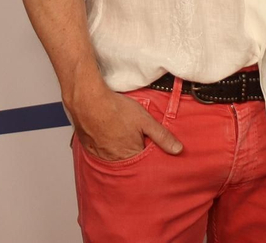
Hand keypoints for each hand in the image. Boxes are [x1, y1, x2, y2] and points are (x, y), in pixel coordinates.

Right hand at [66, 76, 182, 161]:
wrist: (88, 102)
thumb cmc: (116, 110)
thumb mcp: (145, 120)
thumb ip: (162, 136)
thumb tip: (177, 150)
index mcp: (131, 155)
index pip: (145, 163)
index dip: (148, 151)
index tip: (147, 143)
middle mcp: (115, 160)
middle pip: (129, 161)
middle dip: (133, 151)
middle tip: (131, 136)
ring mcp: (101, 156)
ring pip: (114, 158)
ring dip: (118, 150)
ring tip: (119, 133)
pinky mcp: (90, 149)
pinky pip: (101, 153)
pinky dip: (105, 147)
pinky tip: (107, 134)